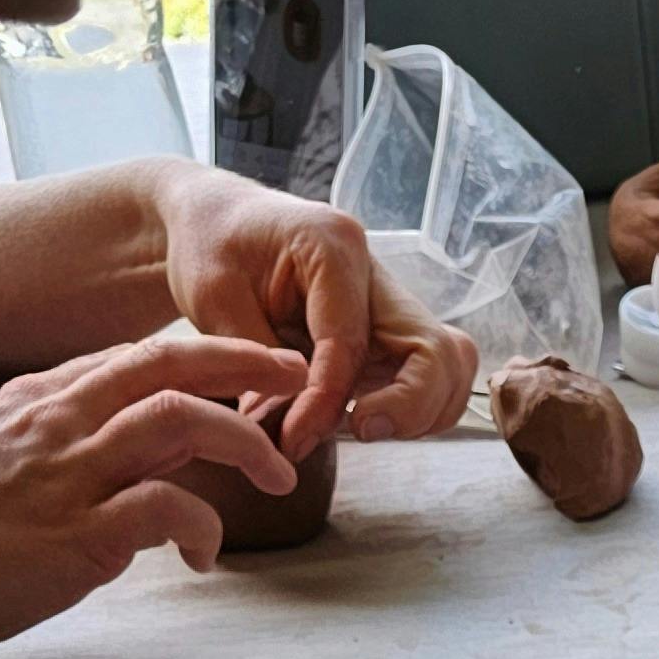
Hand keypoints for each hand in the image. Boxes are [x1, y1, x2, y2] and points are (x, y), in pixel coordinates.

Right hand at [0, 328, 298, 641]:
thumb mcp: (10, 463)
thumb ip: (68, 444)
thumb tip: (142, 449)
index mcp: (43, 403)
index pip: (133, 358)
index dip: (202, 358)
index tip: (251, 367)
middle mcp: (60, 424)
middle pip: (163, 365)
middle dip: (240, 362)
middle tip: (296, 379)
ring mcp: (71, 475)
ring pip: (176, 420)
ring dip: (243, 439)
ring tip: (278, 474)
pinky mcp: (80, 535)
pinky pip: (165, 508)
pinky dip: (204, 528)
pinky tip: (206, 557)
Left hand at [154, 163, 476, 455]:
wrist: (215, 219)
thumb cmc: (209, 246)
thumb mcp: (212, 296)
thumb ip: (257, 357)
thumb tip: (297, 421)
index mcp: (334, 247)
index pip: (352, 344)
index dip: (327, 401)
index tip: (294, 439)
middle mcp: (376, 272)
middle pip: (435, 353)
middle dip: (405, 410)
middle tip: (354, 434)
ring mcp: (390, 301)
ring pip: (449, 366)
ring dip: (419, 413)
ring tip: (358, 429)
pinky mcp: (390, 328)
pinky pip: (431, 374)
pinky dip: (413, 408)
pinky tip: (362, 418)